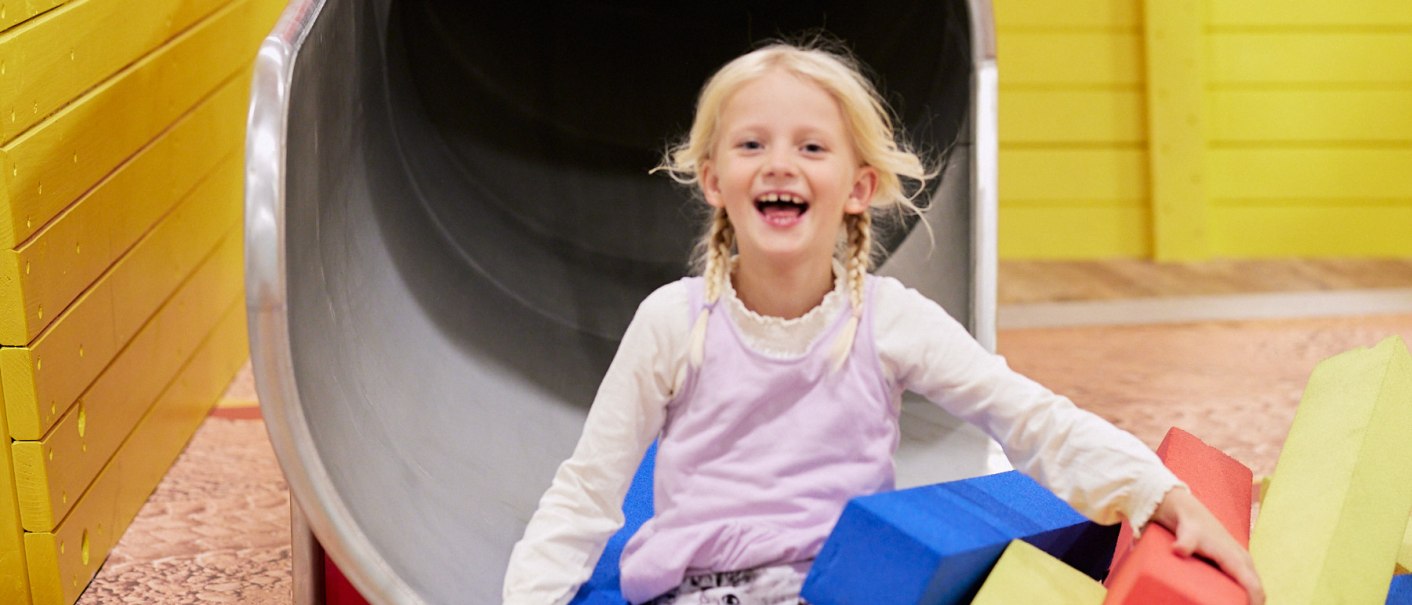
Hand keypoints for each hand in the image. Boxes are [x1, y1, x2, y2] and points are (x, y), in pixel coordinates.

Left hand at [1151, 486, 1264, 604]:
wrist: (1189, 513)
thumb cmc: (1189, 526)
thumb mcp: (1187, 535)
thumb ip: (1184, 542)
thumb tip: (1178, 549)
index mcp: (1237, 560)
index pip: (1254, 587)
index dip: (1253, 604)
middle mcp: (1244, 561)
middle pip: (1257, 590)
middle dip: (1252, 603)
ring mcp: (1242, 561)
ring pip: (1253, 586)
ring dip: (1249, 599)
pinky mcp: (1236, 563)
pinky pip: (1247, 582)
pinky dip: (1245, 594)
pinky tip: (1234, 601)